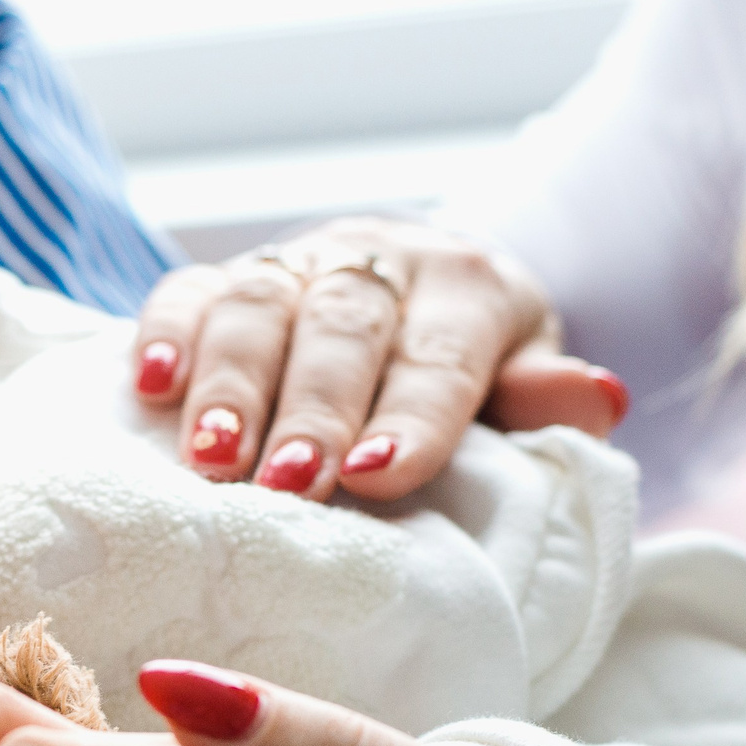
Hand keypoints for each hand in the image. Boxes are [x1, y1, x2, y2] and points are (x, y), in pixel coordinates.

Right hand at [132, 218, 626, 502]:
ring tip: (211, 460)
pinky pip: (184, 292)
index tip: (377, 476)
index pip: (440, 357)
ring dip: (230, 386)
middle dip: (313, 410)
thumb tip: (599, 399)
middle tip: (291, 484)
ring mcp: (296, 264)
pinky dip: (164, 335)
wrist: (415, 295)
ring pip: (258, 308)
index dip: (411, 416)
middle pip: (342, 331)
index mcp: (468, 289)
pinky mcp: (225, 276)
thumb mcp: (521, 385)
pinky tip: (146, 384)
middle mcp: (380, 262)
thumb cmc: (471, 377)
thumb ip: (545, 400)